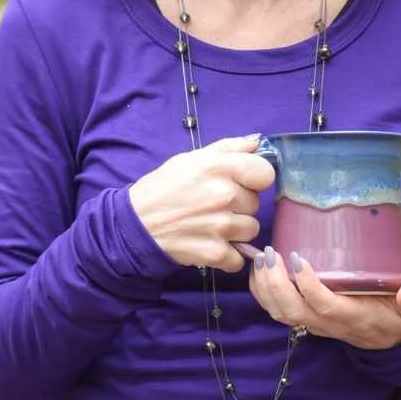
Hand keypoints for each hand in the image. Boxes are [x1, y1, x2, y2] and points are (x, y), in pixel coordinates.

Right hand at [128, 134, 275, 273]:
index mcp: (219, 168)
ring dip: (236, 230)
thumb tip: (257, 141)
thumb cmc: (162, 188)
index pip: (265, 174)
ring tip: (212, 224)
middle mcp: (224, 196)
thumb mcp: (191, 159)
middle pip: (255, 203)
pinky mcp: (215, 253)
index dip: (255, 178)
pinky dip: (227, 255)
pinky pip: (238, 258)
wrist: (135, 224)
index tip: (242, 182)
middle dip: (240, 205)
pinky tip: (210, 244)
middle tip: (214, 205)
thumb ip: (228, 148)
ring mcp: (221, 226)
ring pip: (250, 230)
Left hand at [247, 245, 400, 349]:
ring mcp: (315, 324)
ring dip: (265, 288)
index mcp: (355, 317)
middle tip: (271, 252)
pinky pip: (278, 311)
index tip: (298, 258)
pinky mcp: (308, 319)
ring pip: (281, 313)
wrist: (393, 342)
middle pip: (293, 311)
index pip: (325, 306)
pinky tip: (258, 269)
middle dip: (276, 283)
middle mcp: (329, 325)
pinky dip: (263, 292)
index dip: (308, 285)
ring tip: (260, 257)